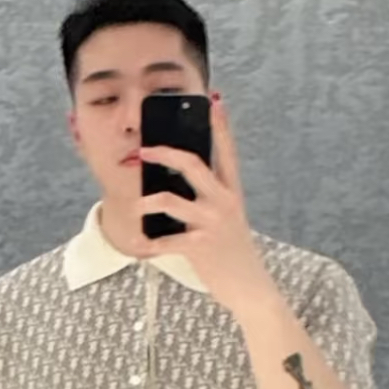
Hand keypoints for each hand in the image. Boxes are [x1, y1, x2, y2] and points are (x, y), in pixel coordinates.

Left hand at [136, 96, 267, 312]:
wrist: (251, 288)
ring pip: (169, 199)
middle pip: (191, 163)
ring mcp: (211, 222)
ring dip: (146, 202)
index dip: (220, 125)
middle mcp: (223, 202)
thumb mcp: (228, 220)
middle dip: (164, 152)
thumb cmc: (234, 253)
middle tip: (145, 149)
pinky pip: (165, 241)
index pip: (226, 151)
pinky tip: (140, 248)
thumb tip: (177, 186)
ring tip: (137, 207)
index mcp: (232, 192)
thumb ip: (210, 200)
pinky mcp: (199, 246)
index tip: (214, 101)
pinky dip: (149, 245)